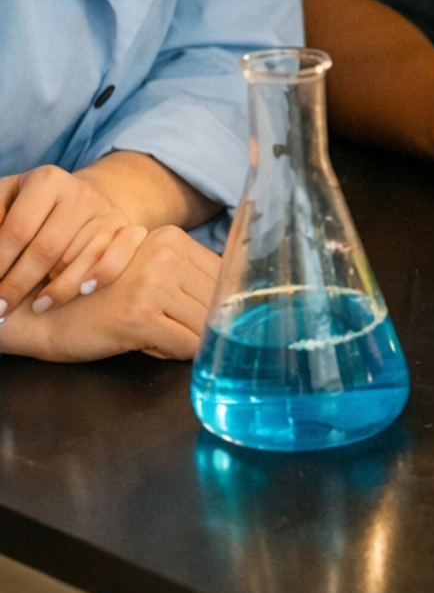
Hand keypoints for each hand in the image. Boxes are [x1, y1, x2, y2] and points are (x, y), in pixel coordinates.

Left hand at [0, 165, 149, 325]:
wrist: (82, 198)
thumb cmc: (33, 208)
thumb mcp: (8, 202)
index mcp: (45, 181)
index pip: (18, 229)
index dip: (0, 261)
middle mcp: (79, 194)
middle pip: (47, 248)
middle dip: (19, 284)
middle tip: (2, 308)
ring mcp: (106, 212)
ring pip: (81, 257)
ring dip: (58, 288)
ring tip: (36, 306)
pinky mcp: (126, 229)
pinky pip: (116, 258)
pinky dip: (100, 277)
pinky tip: (82, 292)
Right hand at [0, 226, 216, 361]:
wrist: (40, 314)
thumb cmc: (95, 300)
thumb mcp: (145, 273)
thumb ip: (184, 277)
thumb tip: (233, 300)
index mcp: (171, 238)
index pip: (223, 274)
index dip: (211, 303)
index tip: (192, 315)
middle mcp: (166, 254)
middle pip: (219, 300)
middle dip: (200, 324)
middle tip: (166, 328)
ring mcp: (153, 283)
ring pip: (207, 324)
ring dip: (186, 339)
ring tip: (151, 334)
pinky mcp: (140, 315)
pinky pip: (187, 345)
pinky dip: (176, 354)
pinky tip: (147, 344)